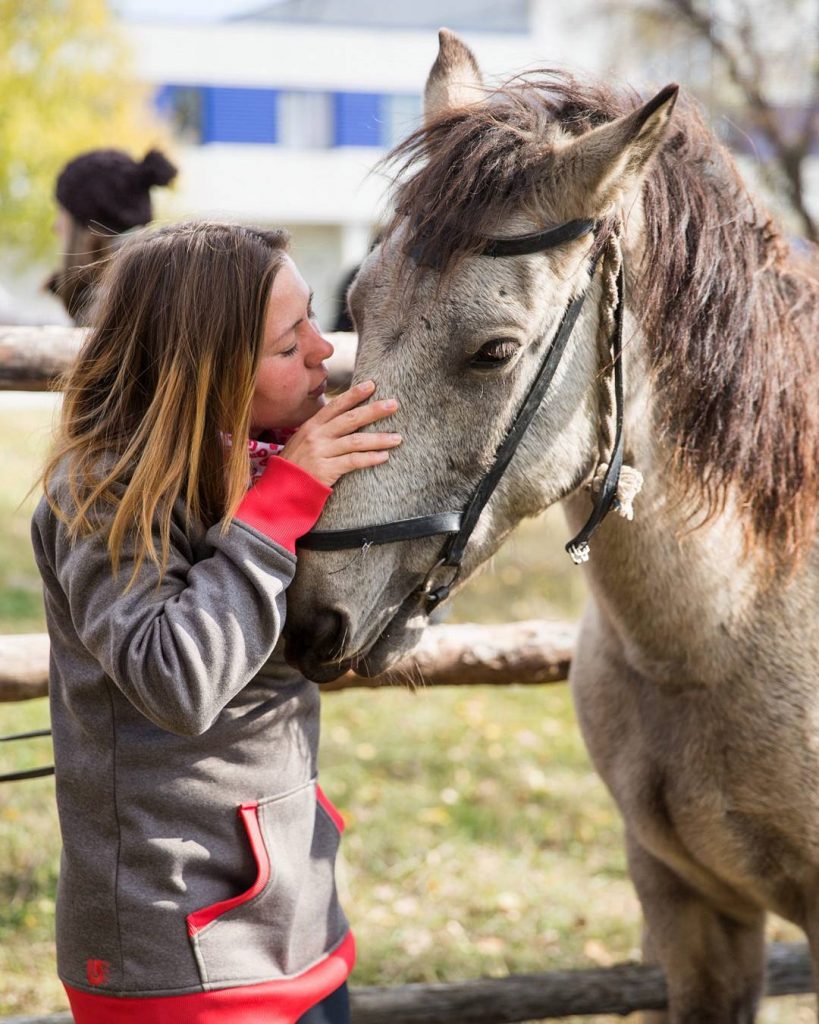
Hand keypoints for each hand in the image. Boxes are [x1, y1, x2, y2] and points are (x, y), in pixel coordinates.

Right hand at [279, 380, 401, 486]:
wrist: (282, 488)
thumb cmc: (296, 463)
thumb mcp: (304, 439)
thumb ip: (323, 429)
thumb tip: (347, 417)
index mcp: (312, 425)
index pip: (336, 406)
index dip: (354, 394)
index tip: (372, 385)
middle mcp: (317, 435)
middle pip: (350, 419)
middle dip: (373, 411)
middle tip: (393, 405)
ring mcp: (321, 452)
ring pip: (356, 441)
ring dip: (379, 439)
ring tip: (397, 438)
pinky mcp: (326, 470)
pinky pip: (353, 461)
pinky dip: (370, 458)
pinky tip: (384, 456)